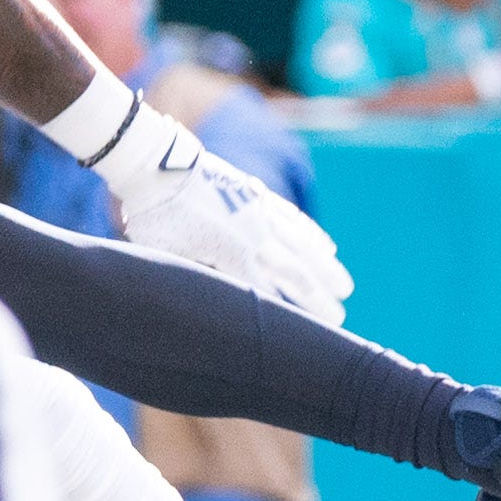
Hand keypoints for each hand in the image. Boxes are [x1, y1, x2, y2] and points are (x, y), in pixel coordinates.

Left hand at [97, 103, 355, 326]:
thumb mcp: (168, 258)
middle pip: (297, 273)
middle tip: (341, 318)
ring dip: (327, 267)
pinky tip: (326, 246)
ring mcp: (259, 212)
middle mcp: (254, 237)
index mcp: (232, 258)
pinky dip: (312, 234)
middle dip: (321, 298)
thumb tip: (209, 307)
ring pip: (303, 245)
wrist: (157, 165)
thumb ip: (195, 281)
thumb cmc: (154, 216)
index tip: (316, 335)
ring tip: (346, 286)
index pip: (272, 296)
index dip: (297, 315)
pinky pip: (292, 218)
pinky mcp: (257, 194)